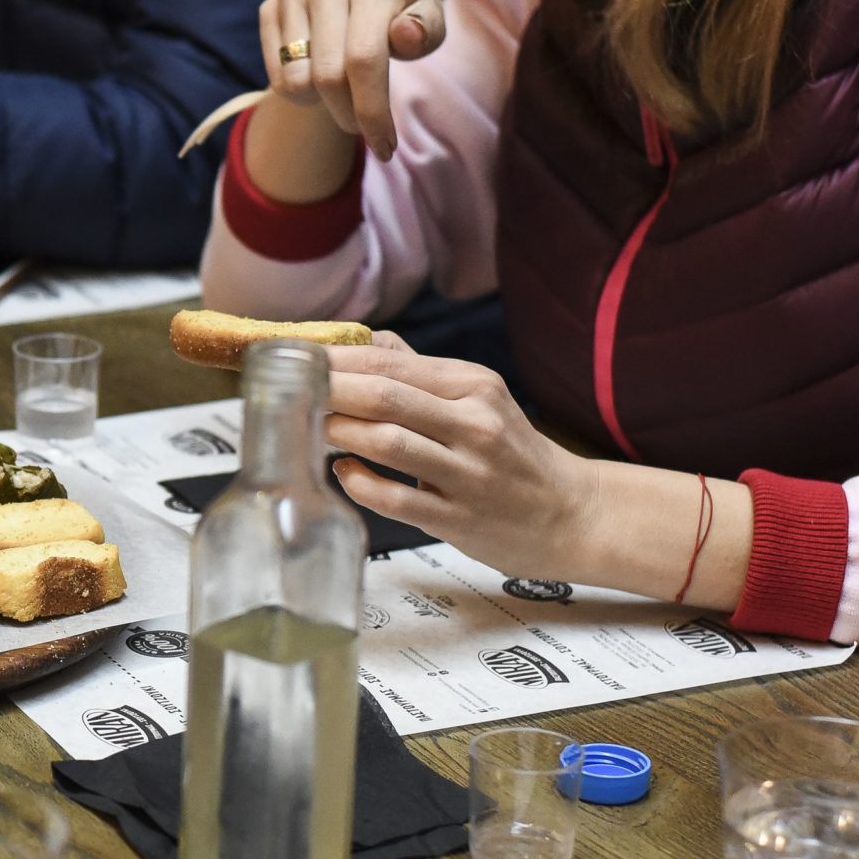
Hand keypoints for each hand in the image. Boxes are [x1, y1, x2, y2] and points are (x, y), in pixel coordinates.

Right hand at [260, 0, 444, 160]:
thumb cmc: (403, 8)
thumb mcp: (428, 19)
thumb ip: (424, 31)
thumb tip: (405, 35)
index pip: (364, 58)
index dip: (372, 110)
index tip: (385, 149)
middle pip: (328, 76)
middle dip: (350, 115)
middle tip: (364, 126)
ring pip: (297, 80)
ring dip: (322, 103)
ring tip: (343, 88)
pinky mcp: (270, 5)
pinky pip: (277, 75)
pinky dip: (300, 91)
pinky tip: (319, 75)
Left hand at [319, 332, 599, 578]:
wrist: (570, 514)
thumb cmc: (513, 455)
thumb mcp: (478, 399)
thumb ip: (420, 372)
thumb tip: (366, 340)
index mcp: (474, 385)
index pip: (390, 362)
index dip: (334, 360)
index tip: (294, 359)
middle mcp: (475, 423)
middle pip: (385, 395)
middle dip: (327, 390)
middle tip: (288, 392)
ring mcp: (468, 473)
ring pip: (387, 442)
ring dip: (340, 433)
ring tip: (311, 429)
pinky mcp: (459, 518)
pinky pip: (395, 499)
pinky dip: (359, 483)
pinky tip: (342, 473)